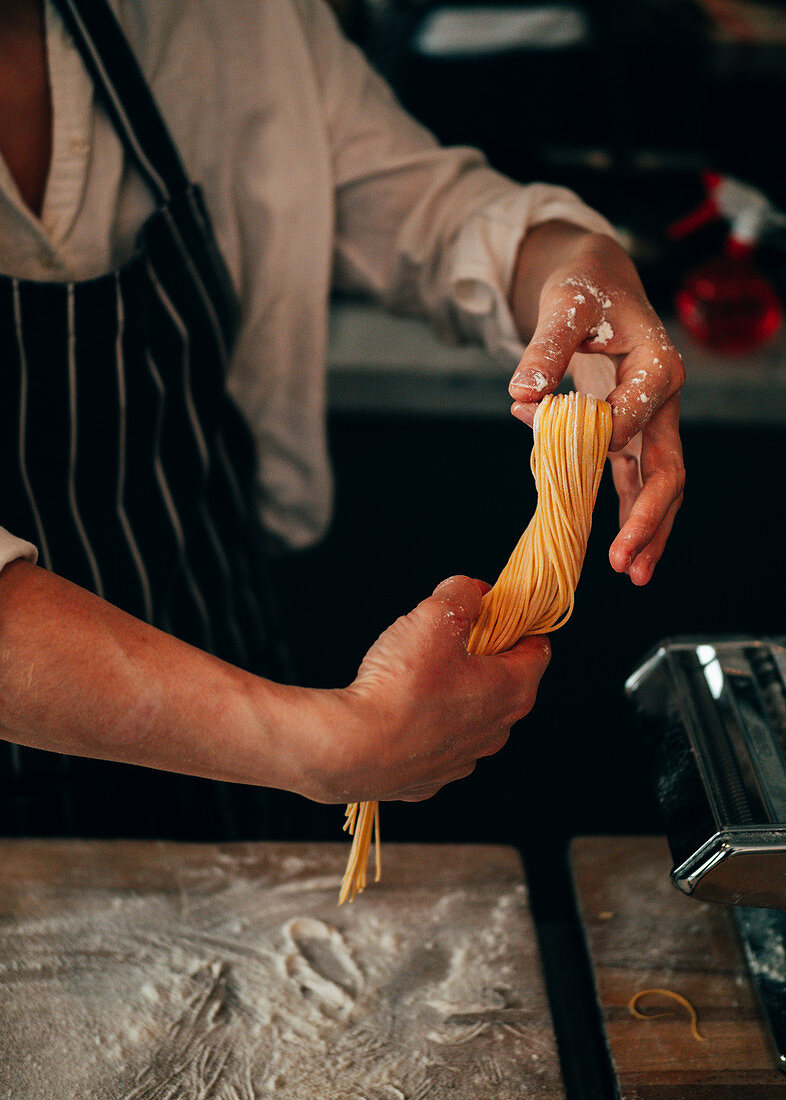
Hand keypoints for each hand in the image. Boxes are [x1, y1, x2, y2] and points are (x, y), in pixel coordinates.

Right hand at [325, 575, 550, 802]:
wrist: (353, 747)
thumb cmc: (401, 687)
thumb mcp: (436, 617)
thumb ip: (461, 594)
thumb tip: (469, 590)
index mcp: (511, 690)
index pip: (538, 650)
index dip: (520, 624)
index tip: (500, 611)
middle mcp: (496, 731)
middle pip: (504, 682)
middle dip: (484, 656)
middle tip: (454, 636)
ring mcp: (464, 759)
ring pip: (470, 714)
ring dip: (455, 691)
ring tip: (420, 671)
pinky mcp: (430, 777)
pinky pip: (437, 740)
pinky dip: (427, 723)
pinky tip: (402, 707)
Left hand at [507, 225, 684, 585]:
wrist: (596, 281)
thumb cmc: (585, 289)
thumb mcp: (564, 305)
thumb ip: (544, 348)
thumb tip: (523, 393)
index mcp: (655, 365)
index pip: (634, 416)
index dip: (601, 438)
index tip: (559, 441)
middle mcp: (661, 397)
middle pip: (666, 468)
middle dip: (647, 518)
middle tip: (626, 560)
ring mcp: (648, 419)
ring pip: (658, 483)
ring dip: (647, 529)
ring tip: (633, 573)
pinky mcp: (630, 431)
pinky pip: (634, 479)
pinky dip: (627, 512)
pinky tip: (617, 550)